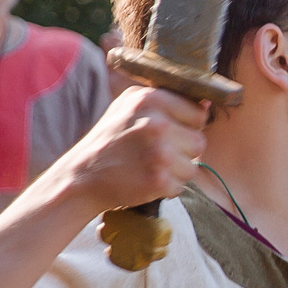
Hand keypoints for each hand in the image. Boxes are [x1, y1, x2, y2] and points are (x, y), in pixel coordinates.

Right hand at [55, 84, 207, 213]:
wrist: (81, 176)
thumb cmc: (109, 140)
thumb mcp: (128, 106)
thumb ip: (165, 100)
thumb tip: (206, 103)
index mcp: (151, 99)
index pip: (198, 113)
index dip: (186, 126)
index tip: (167, 133)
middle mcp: (156, 123)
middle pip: (199, 142)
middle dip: (182, 151)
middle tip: (155, 153)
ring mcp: (159, 153)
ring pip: (192, 166)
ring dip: (175, 172)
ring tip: (148, 166)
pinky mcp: (158, 179)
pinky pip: (180, 186)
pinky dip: (166, 188)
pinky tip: (145, 180)